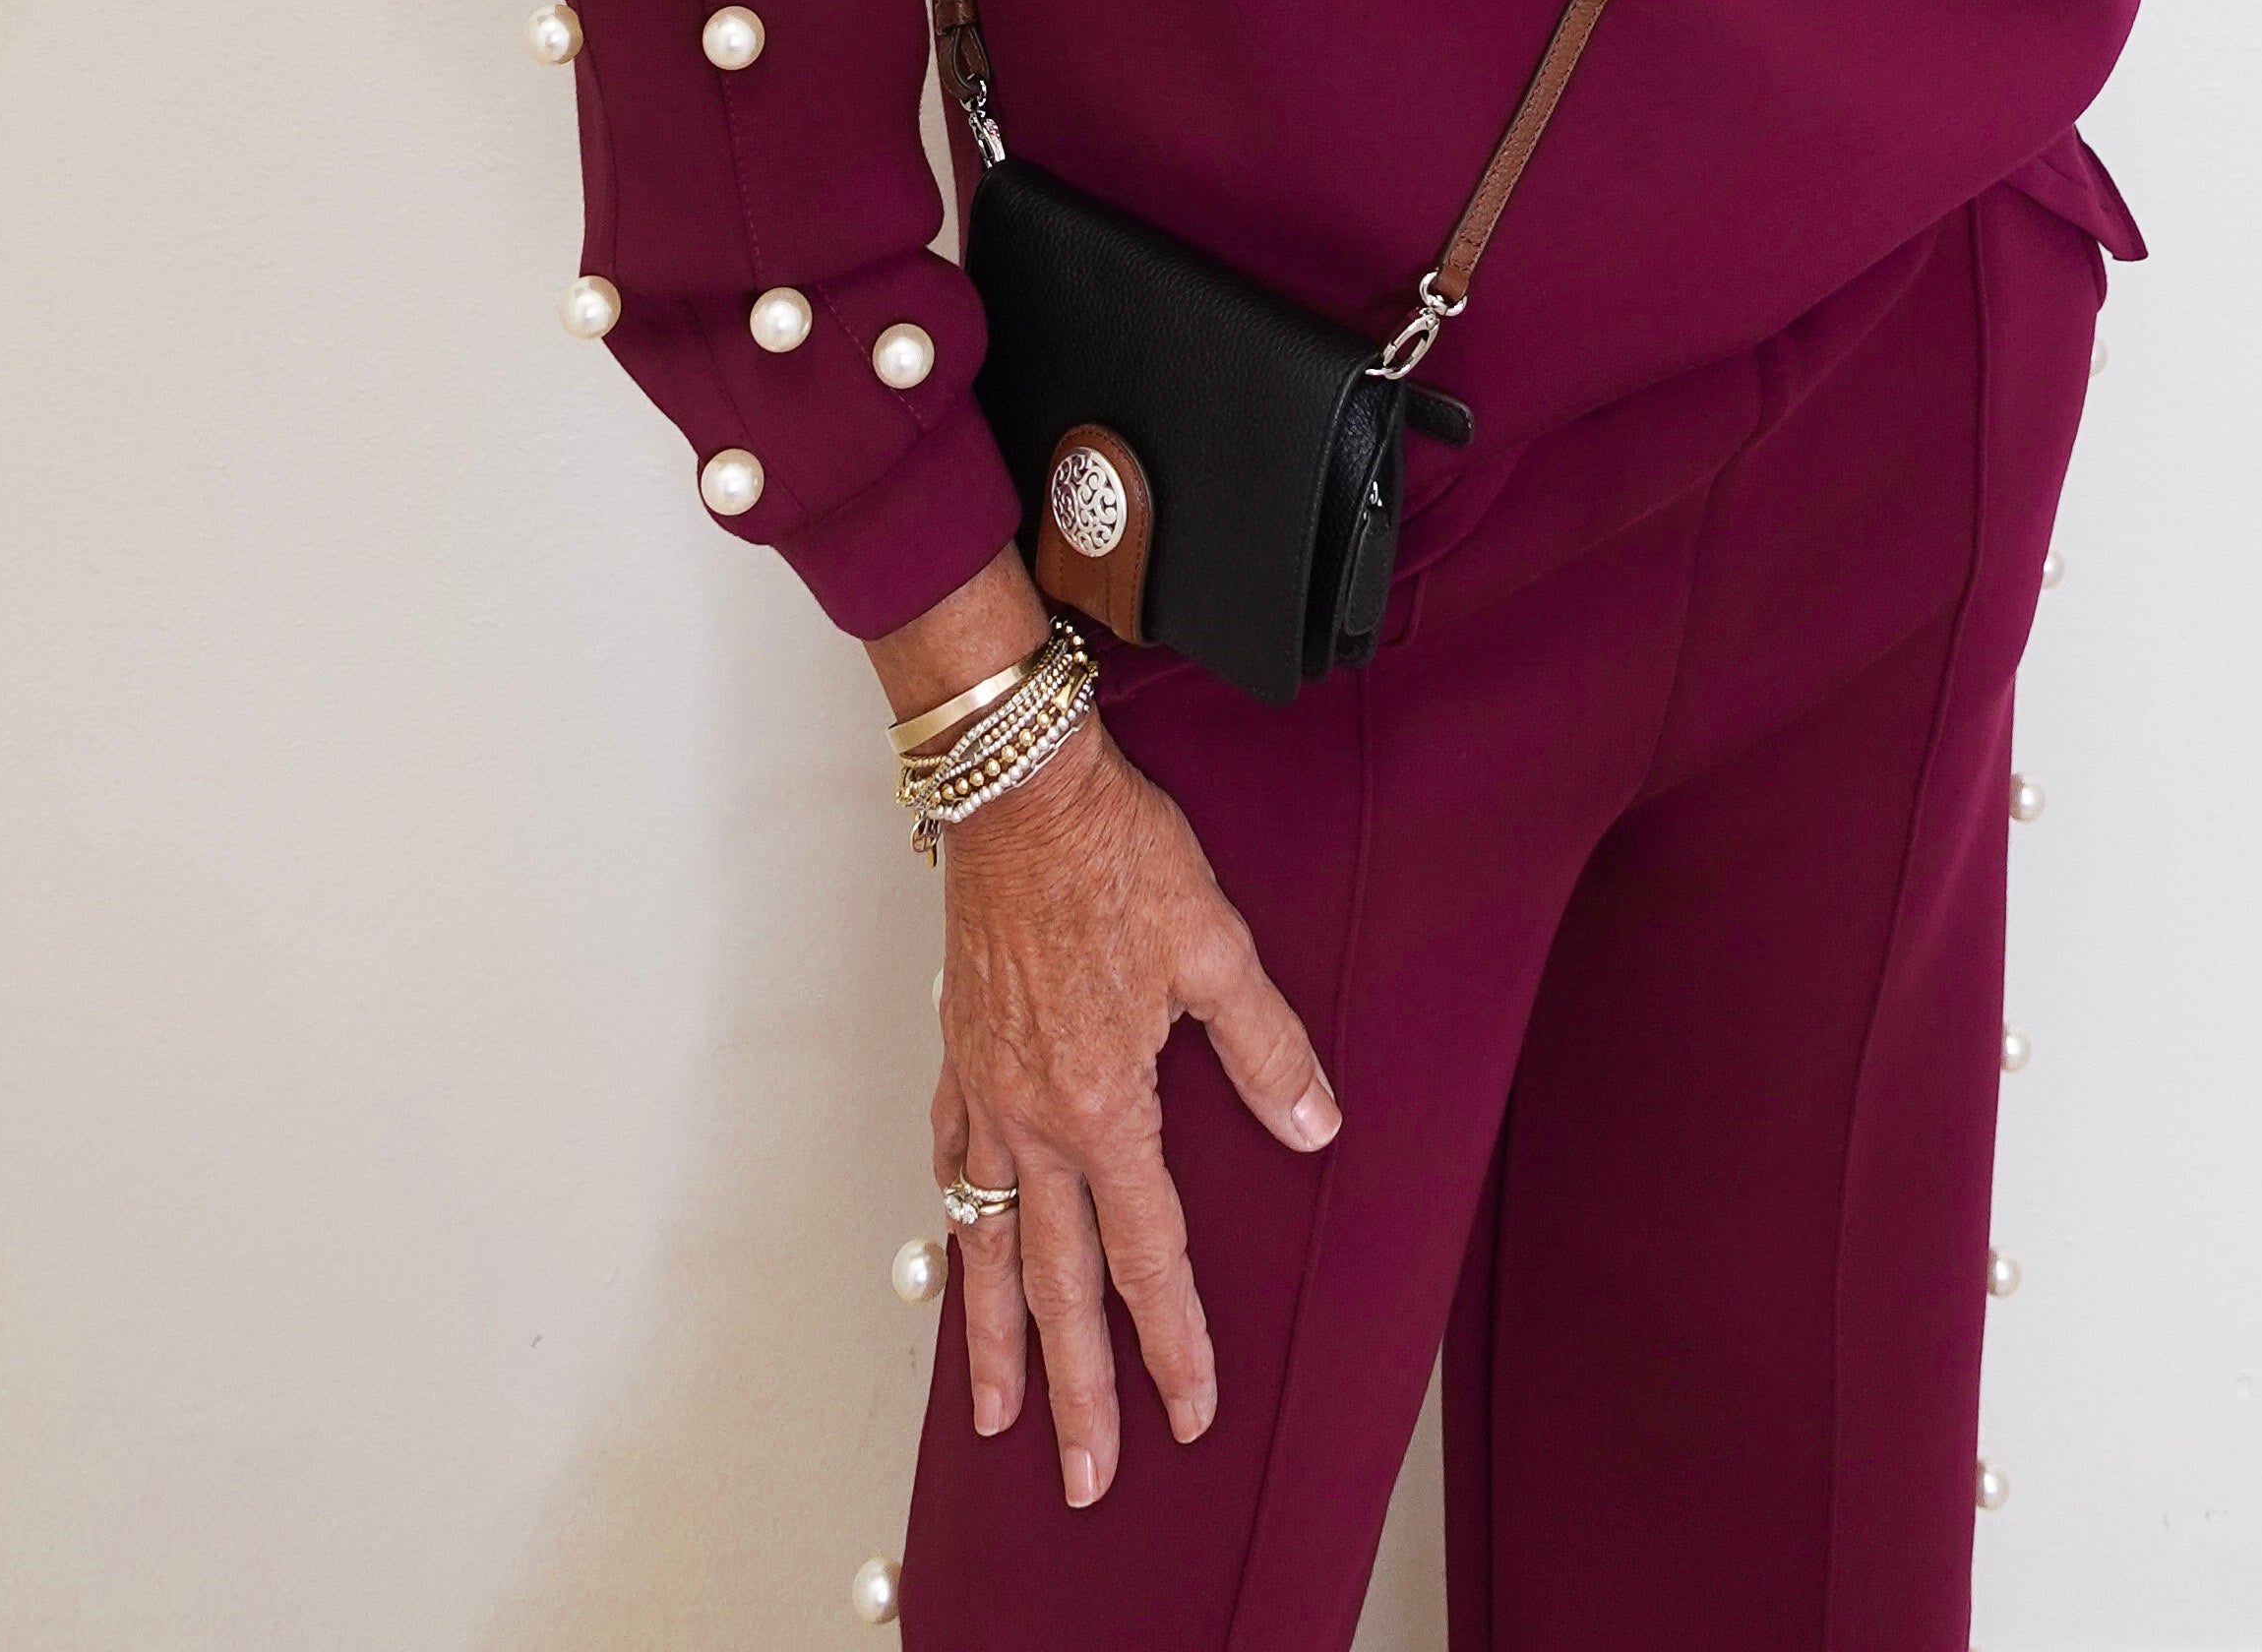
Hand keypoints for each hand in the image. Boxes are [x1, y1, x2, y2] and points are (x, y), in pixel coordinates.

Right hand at [931, 710, 1340, 1507]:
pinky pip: (948, 1153)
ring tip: (994, 1413)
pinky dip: (951, 1209)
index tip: (1189, 1412)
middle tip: (1084, 1475)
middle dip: (1076, 1388)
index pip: (1146, 1255)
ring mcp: (985, 1089)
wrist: (1015, 788)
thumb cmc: (1113, 852)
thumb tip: (1313, 1124)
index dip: (1174, 1341)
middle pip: (1055, 1282)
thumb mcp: (1215, 945)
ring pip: (984, 1239)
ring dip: (991, 1334)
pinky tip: (954, 1233)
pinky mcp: (958, 1048)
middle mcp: (1034, 1117)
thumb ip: (1265, 1046)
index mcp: (1104, 1105)